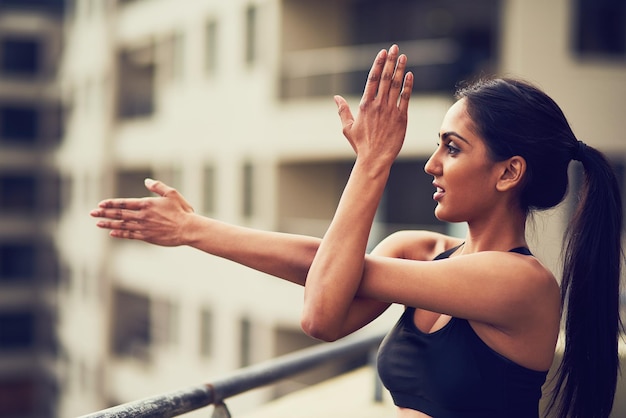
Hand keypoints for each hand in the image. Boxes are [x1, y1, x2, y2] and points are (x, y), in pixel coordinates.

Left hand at [90, 178, 194, 245]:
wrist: (187, 229)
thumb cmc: (182, 211)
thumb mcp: (172, 194)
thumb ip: (158, 187)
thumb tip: (147, 181)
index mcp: (147, 204)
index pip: (124, 203)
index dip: (111, 204)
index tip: (101, 204)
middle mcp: (142, 216)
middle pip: (119, 214)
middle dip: (104, 213)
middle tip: (92, 213)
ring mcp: (143, 227)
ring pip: (122, 225)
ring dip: (108, 223)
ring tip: (98, 223)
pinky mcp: (147, 237)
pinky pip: (130, 235)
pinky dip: (120, 233)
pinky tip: (112, 232)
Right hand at [334, 45, 412, 168]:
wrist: (375, 159)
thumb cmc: (360, 145)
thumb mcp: (347, 128)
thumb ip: (343, 110)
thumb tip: (336, 98)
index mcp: (365, 105)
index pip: (372, 79)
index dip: (378, 64)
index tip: (382, 53)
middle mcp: (378, 105)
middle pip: (385, 78)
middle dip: (390, 61)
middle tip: (395, 48)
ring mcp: (390, 111)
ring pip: (396, 85)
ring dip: (400, 69)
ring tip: (403, 56)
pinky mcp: (401, 118)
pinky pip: (405, 98)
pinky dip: (407, 86)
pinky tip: (409, 75)